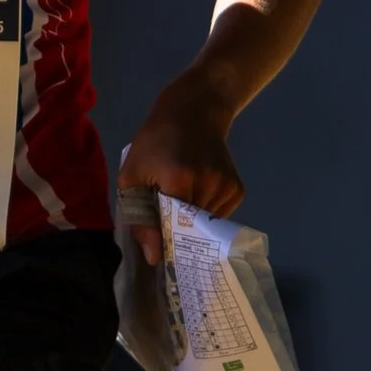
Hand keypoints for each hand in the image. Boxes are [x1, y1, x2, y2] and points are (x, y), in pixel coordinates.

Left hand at [116, 78, 244, 256]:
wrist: (191, 112)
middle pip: (192, 230)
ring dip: (192, 222)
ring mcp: (226, 186)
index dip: (164, 240)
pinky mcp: (237, 188)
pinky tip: (197, 192)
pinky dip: (206, 213)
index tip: (158, 250)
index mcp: (178, 179)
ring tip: (181, 198)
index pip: (172, 228)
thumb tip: (155, 258)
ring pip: (207, 226)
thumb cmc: (154, 142)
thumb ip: (140, 218)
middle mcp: (208, 183)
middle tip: (165, 226)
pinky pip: (220, 216)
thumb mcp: (133, 176)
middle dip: (178, 233)